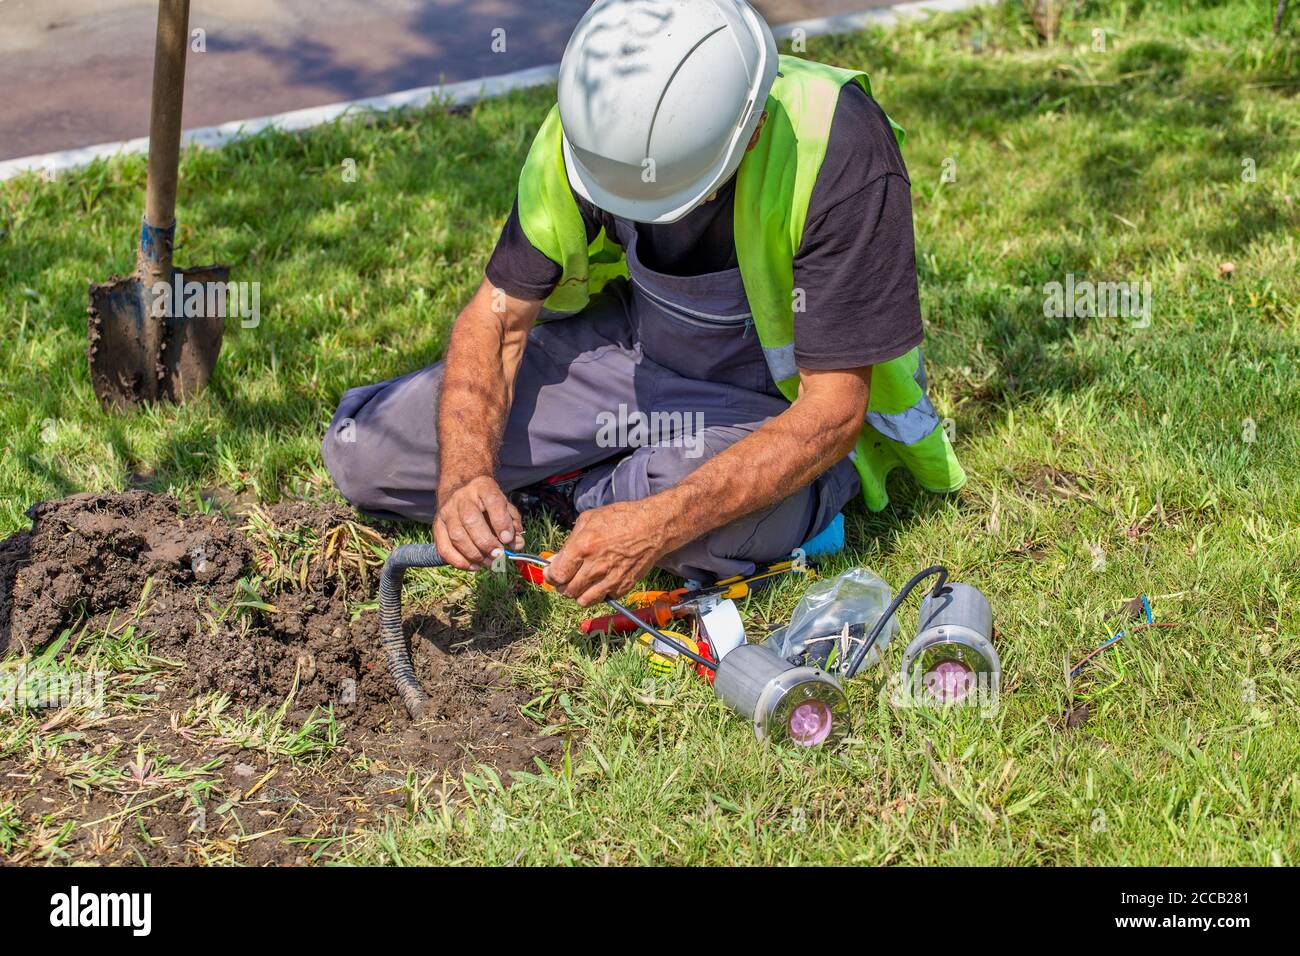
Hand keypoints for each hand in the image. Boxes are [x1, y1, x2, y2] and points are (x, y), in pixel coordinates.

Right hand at [433, 475, 523, 570]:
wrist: (459, 488)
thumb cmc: (485, 501)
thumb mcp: (503, 505)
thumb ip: (513, 523)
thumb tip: (517, 544)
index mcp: (483, 487)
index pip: (493, 501)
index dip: (501, 522)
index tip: (508, 539)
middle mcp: (462, 498)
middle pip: (471, 521)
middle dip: (486, 543)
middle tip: (498, 555)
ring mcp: (447, 511)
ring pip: (457, 535)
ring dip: (474, 554)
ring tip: (488, 562)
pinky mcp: (437, 525)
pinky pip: (444, 547)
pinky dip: (459, 561)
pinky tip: (474, 566)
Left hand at [544, 501, 666, 606]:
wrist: (653, 527)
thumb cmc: (622, 518)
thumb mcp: (589, 519)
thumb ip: (569, 541)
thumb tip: (556, 559)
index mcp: (583, 547)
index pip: (557, 575)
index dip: (551, 576)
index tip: (552, 573)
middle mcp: (595, 567)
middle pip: (567, 591)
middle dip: (563, 585)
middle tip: (567, 576)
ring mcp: (610, 579)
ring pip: (583, 601)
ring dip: (579, 593)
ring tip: (582, 582)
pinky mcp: (623, 587)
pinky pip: (603, 599)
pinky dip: (598, 593)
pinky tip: (601, 580)